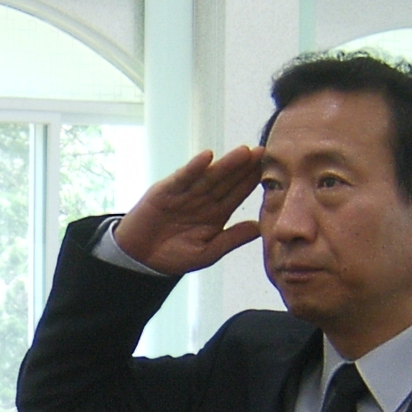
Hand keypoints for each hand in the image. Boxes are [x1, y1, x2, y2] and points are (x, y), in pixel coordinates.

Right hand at [109, 146, 265, 276]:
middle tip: (263, 151)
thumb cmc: (173, 257)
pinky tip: (207, 157)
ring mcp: (185, 193)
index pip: (237, 194)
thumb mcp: (207, 252)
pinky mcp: (165, 191)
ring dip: (225, 164)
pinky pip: (182, 177)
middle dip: (244, 167)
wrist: (140, 259)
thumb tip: (260, 229)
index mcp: (216, 214)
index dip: (252, 182)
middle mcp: (203, 199)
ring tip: (243, 152)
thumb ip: (231, 239)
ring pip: (209, 176)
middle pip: (227, 180)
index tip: (271, 170)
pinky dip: (193, 167)